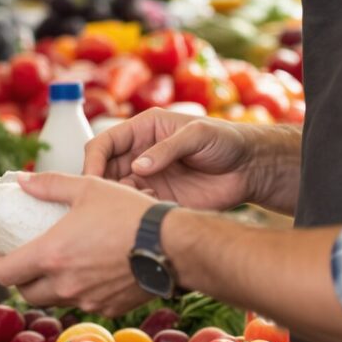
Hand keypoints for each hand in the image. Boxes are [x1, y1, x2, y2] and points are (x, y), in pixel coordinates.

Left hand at [0, 173, 156, 316]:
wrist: (172, 245)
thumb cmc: (129, 212)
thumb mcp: (87, 187)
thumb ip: (50, 185)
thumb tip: (22, 180)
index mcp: (51, 255)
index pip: (3, 273)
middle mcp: (64, 284)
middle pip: (24, 292)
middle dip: (16, 278)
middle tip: (18, 259)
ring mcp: (87, 300)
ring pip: (53, 299)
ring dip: (45, 285)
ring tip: (52, 264)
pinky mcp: (108, 308)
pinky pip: (82, 303)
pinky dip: (76, 290)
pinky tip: (86, 271)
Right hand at [82, 109, 259, 211]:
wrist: (250, 169)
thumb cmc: (226, 141)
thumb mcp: (198, 135)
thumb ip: (167, 149)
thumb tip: (137, 167)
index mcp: (143, 130)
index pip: (104, 143)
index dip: (93, 159)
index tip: (91, 178)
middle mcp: (139, 153)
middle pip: (103, 169)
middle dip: (99, 184)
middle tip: (102, 200)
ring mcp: (148, 177)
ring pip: (116, 191)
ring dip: (117, 200)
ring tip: (134, 203)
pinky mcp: (159, 198)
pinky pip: (136, 207)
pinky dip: (135, 211)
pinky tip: (151, 209)